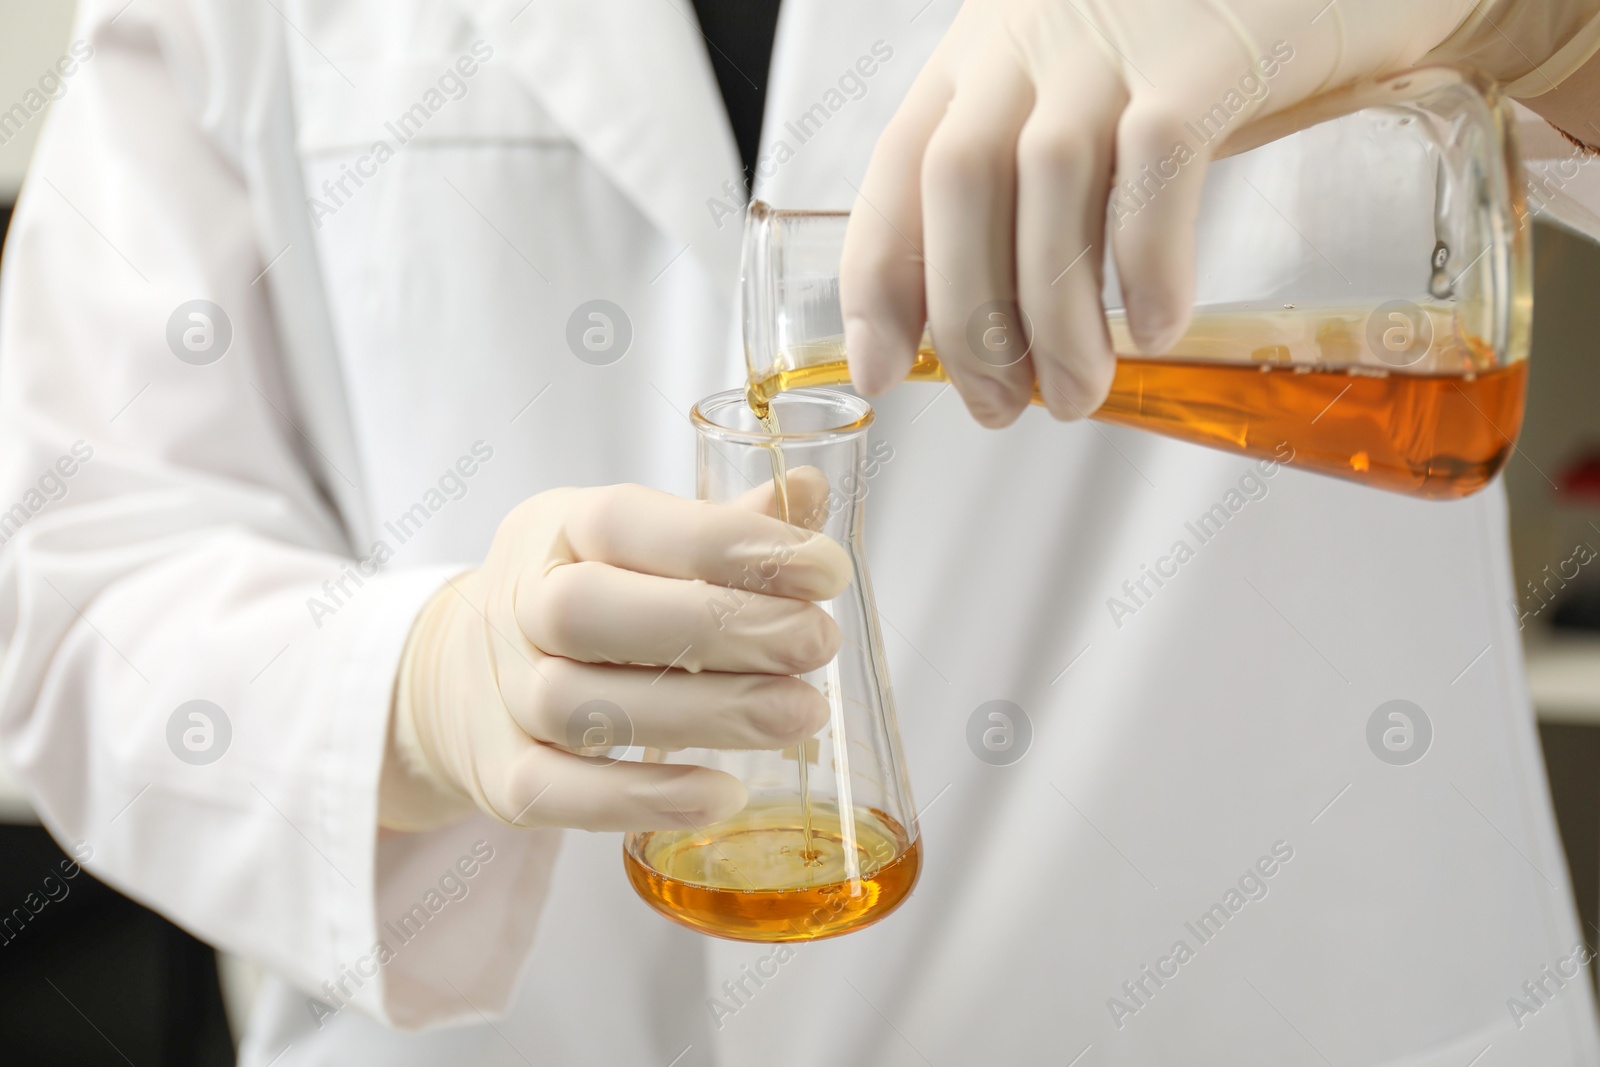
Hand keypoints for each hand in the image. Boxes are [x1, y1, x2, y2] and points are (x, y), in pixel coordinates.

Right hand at [380, 477, 849, 831]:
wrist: (459, 672)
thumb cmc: (584, 595)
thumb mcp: (637, 543)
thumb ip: (721, 525)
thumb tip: (807, 490)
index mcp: (556, 529)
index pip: (624, 522)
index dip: (726, 541)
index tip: (826, 568)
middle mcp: (516, 606)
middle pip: (589, 613)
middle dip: (718, 627)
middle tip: (818, 643)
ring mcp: (501, 696)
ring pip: (581, 709)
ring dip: (702, 713)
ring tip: (799, 716)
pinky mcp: (500, 777)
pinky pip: (561, 794)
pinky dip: (645, 799)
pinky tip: (725, 794)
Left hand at [840, 0, 1478, 426]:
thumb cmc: (1202, 46)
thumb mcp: (1086, 93)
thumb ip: (1034, 179)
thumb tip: (1001, 326)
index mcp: (983, 55)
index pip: (898, 170)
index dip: (878, 282)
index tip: (882, 371)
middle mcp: (1031, 36)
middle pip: (959, 186)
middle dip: (968, 320)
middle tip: (1000, 408)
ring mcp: (1117, 37)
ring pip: (1049, 186)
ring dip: (1055, 318)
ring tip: (1078, 394)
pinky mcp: (1209, 50)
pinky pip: (1157, 169)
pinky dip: (1146, 263)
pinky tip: (1157, 328)